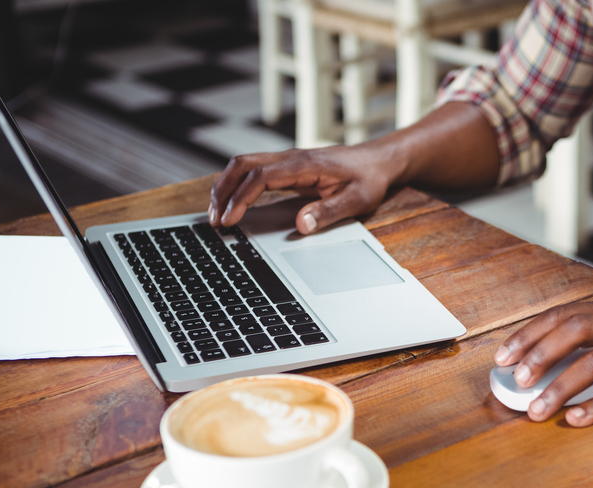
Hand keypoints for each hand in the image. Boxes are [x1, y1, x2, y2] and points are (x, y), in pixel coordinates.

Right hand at [209, 145, 395, 234]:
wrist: (378, 161)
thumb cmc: (369, 179)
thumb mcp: (357, 200)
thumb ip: (329, 212)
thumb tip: (301, 225)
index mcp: (304, 164)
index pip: (260, 176)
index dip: (240, 197)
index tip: (229, 219)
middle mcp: (290, 158)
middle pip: (242, 165)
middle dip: (222, 191)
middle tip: (214, 220)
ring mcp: (287, 161)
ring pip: (243, 166)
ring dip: (225, 187)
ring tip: (216, 215)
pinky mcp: (287, 168)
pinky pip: (253, 171)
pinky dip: (236, 186)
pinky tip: (232, 204)